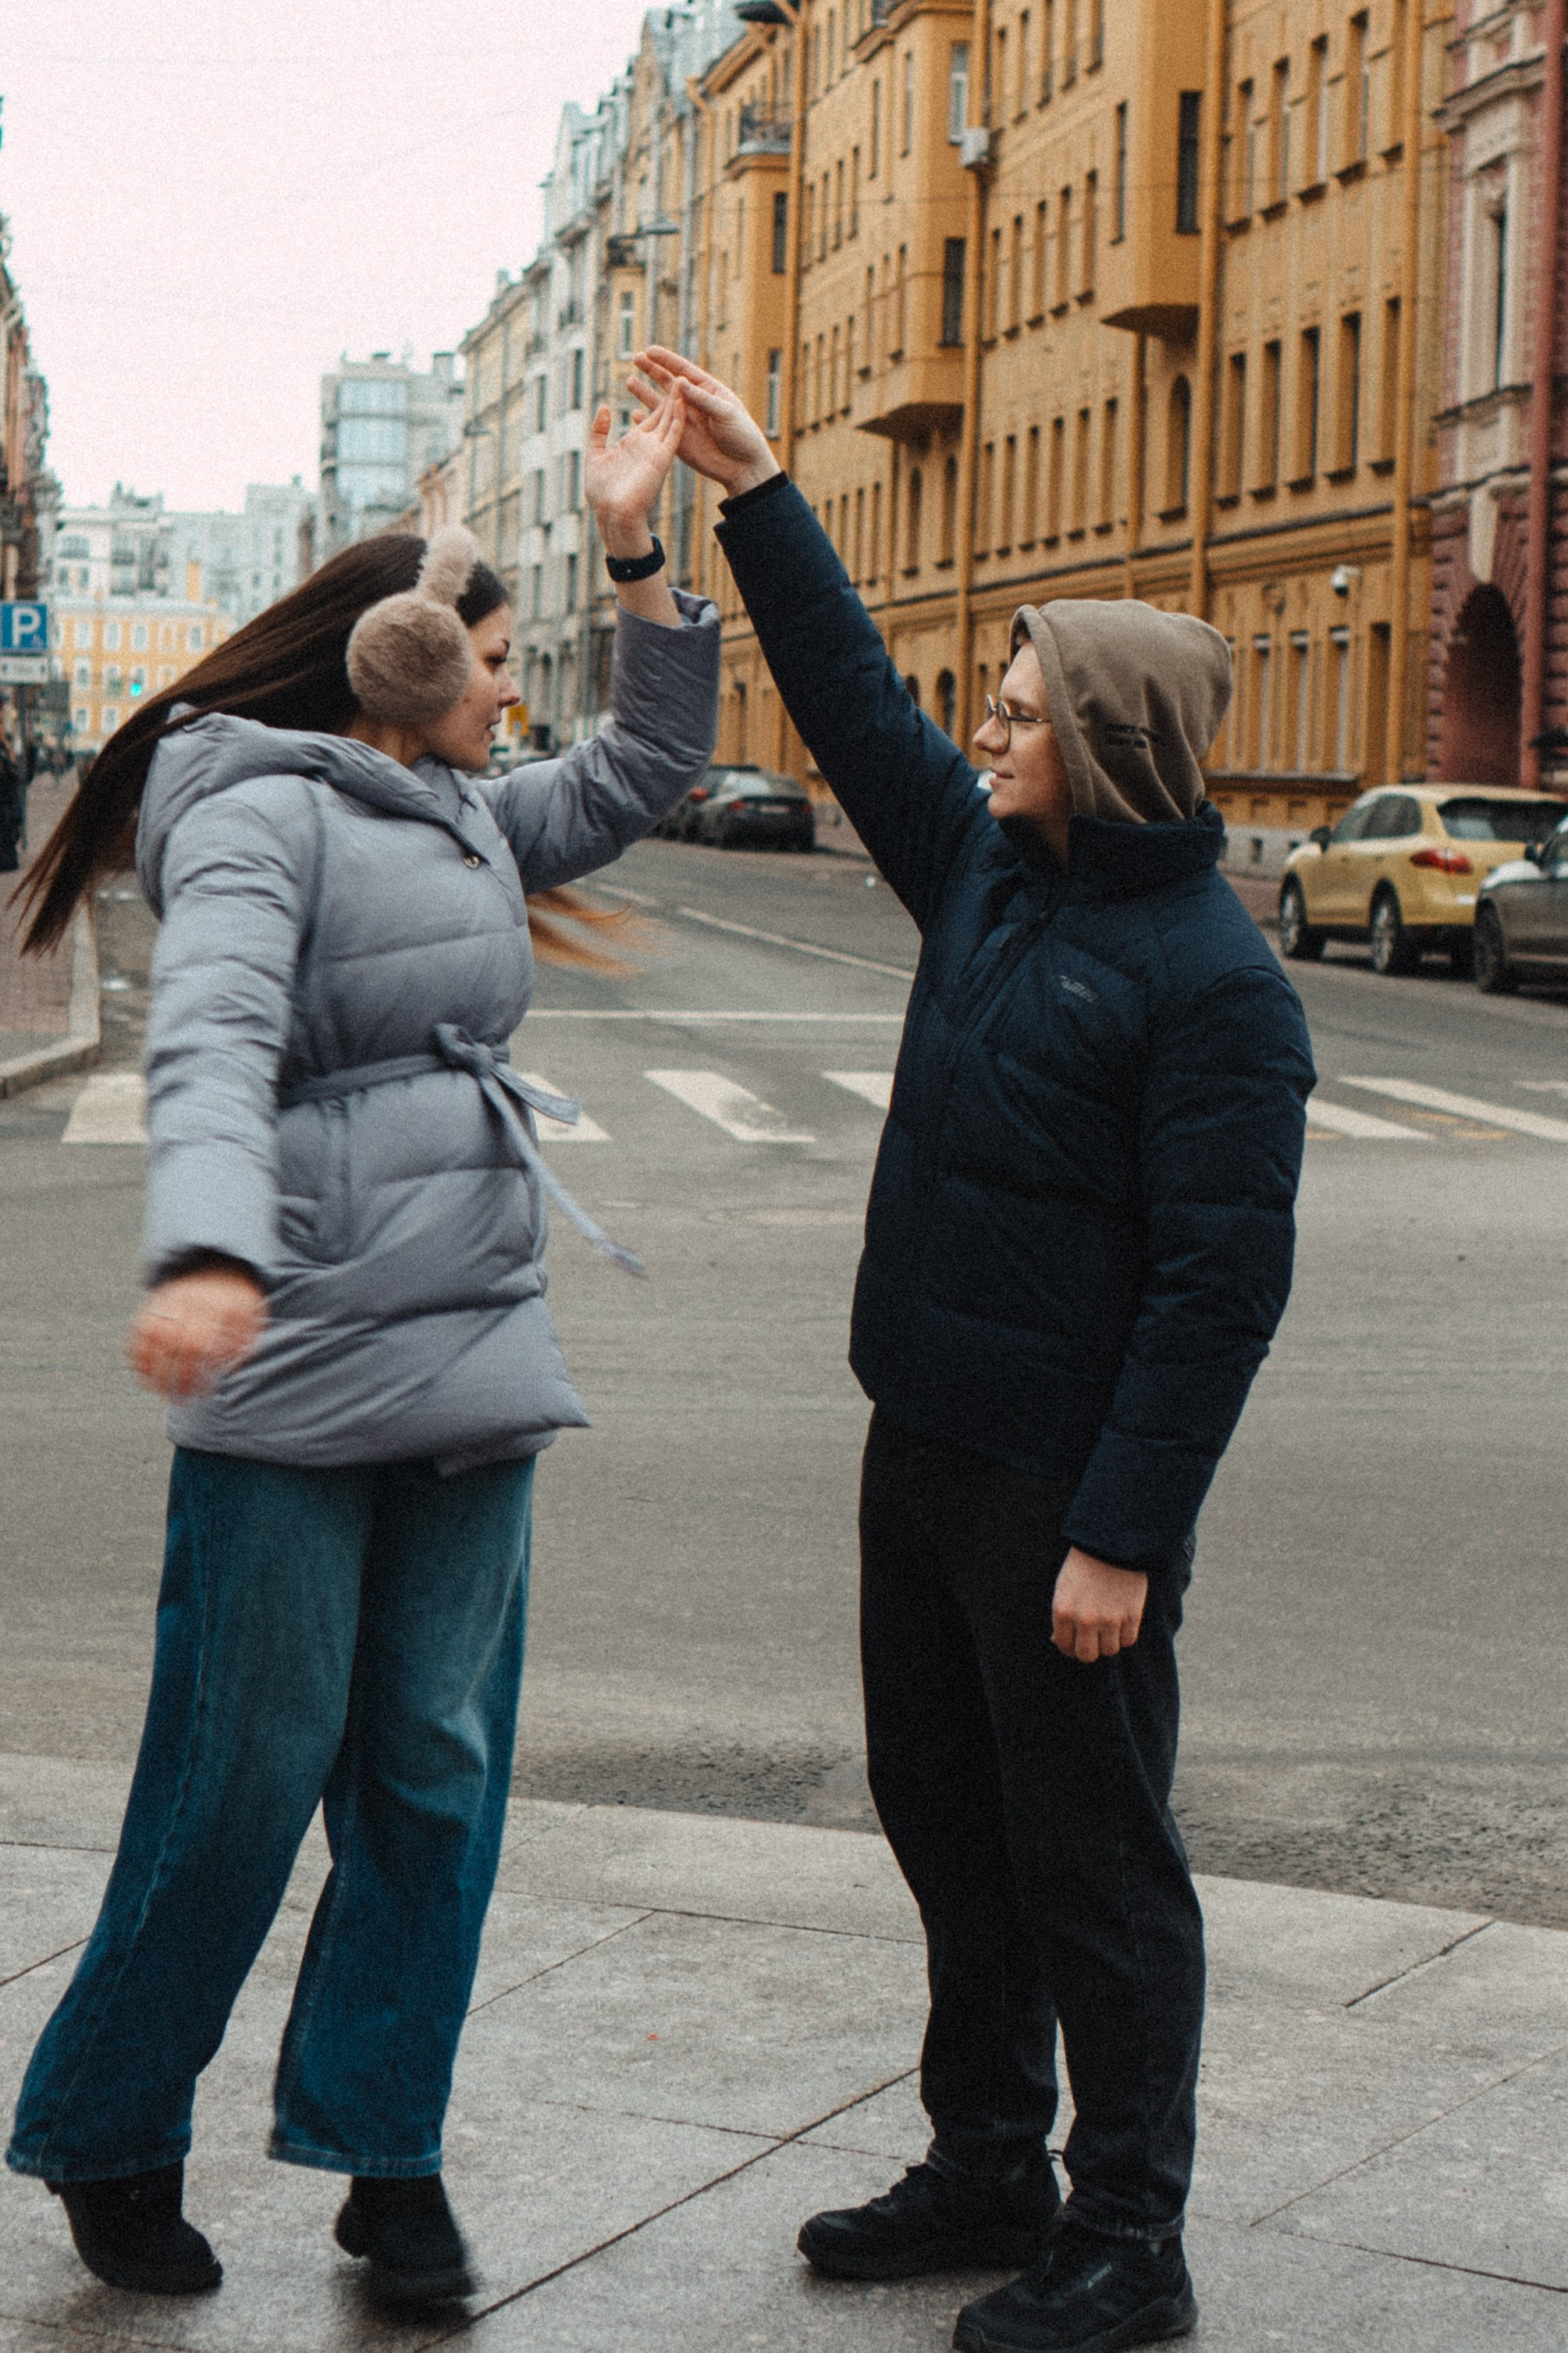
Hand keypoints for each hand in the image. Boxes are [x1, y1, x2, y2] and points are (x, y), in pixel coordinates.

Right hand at [128, 1263, 268, 1400]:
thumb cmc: (240, 1296)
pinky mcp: (156, 1299)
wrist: (224, 1262)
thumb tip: (231, 1369)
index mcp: (216, 1306)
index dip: (195, 1372)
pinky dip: (137, 1350)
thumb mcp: (254, 1315)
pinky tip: (142, 1371)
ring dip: (151, 1367)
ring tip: (157, 1391)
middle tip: (179, 1399)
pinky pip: (139, 1325)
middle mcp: (189, 1301)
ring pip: (151, 1335)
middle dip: (173, 1376)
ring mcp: (170, 1298)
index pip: (197, 1344)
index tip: (200, 1394)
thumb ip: (245, 1342)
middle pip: (172, 1342)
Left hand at [584, 387, 686, 558]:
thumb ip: (599, 432)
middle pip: (663, 415)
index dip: (654, 399)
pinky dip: (679, 414)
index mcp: (634, 445)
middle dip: (670, 395)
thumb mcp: (595, 455)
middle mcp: (648, 446)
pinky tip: (683, 398)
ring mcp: (656, 450)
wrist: (613, 514)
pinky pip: (673, 432)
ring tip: (683, 379)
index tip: (660, 382)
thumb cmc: (602, 493)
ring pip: (670, 419)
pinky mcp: (661, 457)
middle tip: (678, 373)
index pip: (648, 418)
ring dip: (677, 400)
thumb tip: (604, 408)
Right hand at [629, 348, 780, 496]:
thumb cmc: (742, 435)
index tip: (649, 351)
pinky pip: (660, 428)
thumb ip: (702, 398)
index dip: (666, 360)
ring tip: (629, 382)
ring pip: (660, 404)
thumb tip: (679, 381)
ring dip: (645, 393)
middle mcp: (693, 403)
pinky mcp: (679, 440)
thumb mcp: (725, 413)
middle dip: (652, 370)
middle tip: (636, 359)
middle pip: (668, 383)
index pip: (683, 371)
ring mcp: (684, 421)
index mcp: (707, 390)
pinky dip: (647, 423)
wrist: (744, 467)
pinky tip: (635, 416)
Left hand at [1051, 1547, 1148, 1662]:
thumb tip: (1059, 1641)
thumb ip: (1063, 1615)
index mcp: (1063, 1611)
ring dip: (1109, 1642)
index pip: (1065, 1646)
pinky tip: (1122, 1622)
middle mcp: (1084, 1619)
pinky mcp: (1131, 1616)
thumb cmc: (1084, 1563)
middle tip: (1093, 1640)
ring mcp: (1109, 1619)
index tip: (1076, 1643)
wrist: (1113, 1541)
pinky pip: (1128, 1641)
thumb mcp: (1064, 1587)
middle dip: (1089, 1649)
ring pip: (1109, 1650)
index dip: (1070, 1648)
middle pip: (1087, 1655)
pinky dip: (1125, 1635)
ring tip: (1109, 1627)